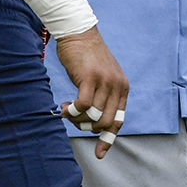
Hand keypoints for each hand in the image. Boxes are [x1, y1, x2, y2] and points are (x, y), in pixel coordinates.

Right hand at [52, 26, 127, 158]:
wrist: (79, 32)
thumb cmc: (86, 57)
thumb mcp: (102, 78)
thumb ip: (103, 97)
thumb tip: (95, 123)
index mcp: (122, 88)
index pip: (118, 121)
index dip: (108, 139)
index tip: (99, 153)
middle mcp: (117, 86)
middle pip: (104, 122)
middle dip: (87, 127)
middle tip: (74, 119)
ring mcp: (105, 82)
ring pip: (93, 116)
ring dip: (77, 119)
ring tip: (68, 111)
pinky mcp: (90, 78)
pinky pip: (82, 106)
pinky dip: (72, 112)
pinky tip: (64, 107)